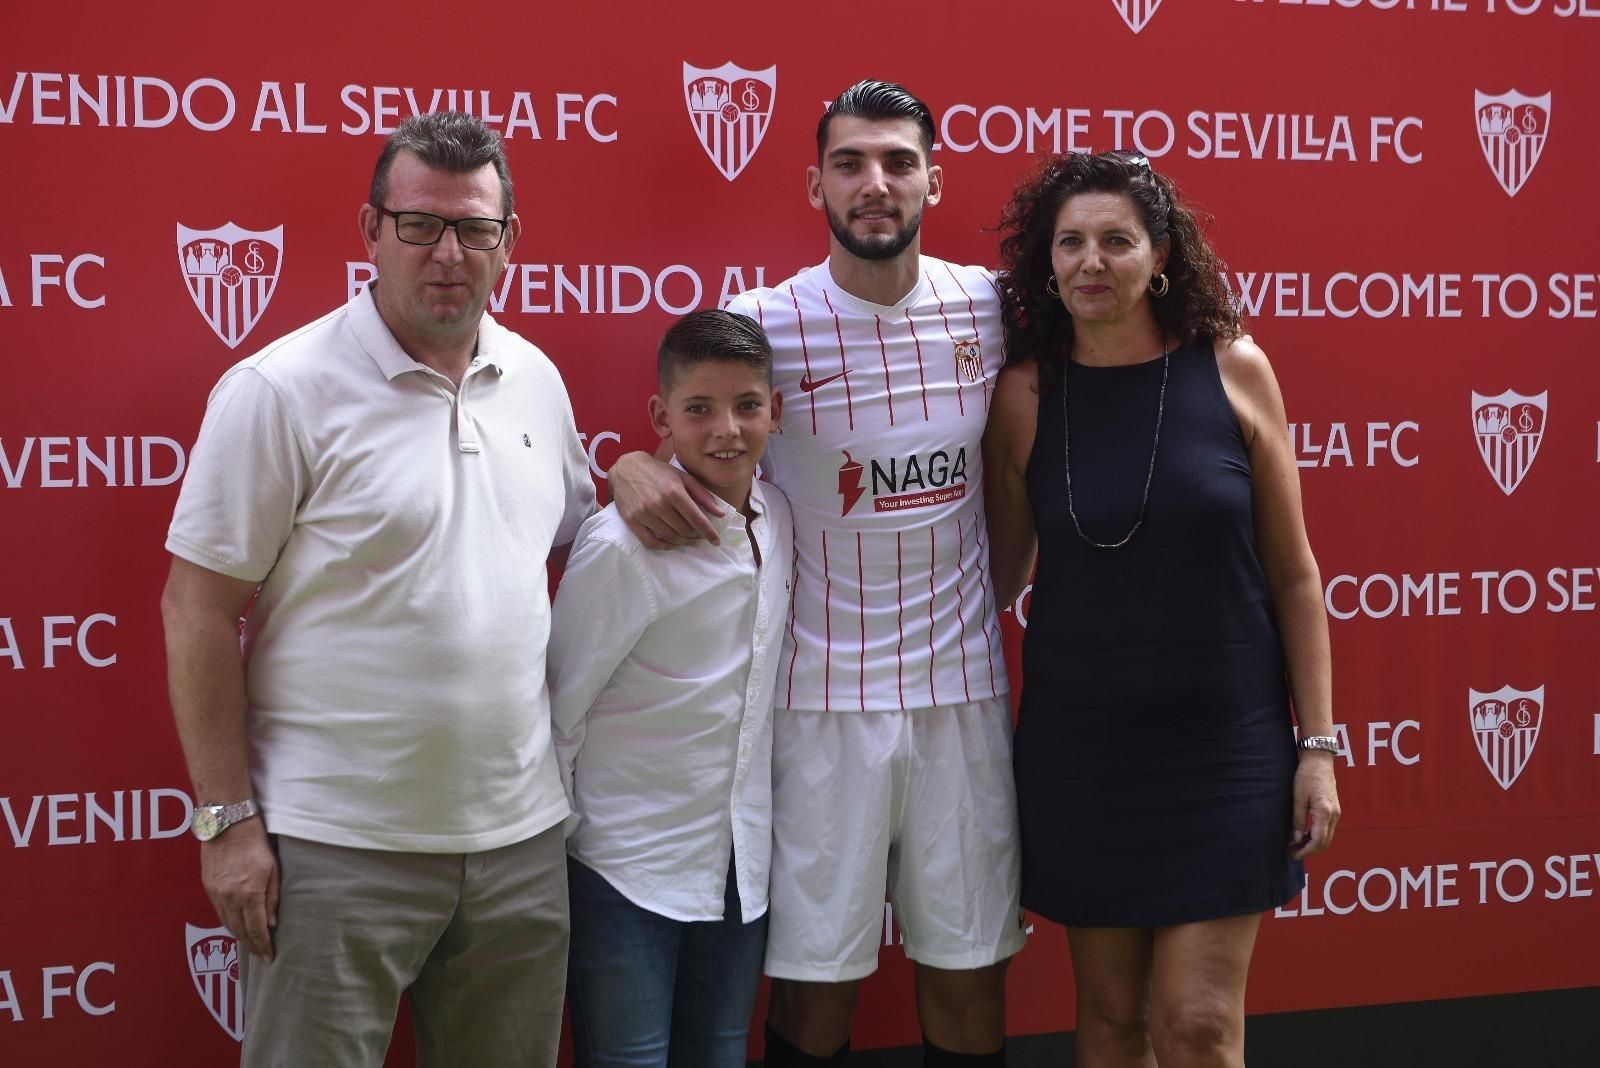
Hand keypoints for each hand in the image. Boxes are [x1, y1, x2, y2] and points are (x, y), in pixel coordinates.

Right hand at [200, 819, 279, 960]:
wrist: (228, 825)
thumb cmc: (257, 844)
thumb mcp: (273, 869)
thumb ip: (272, 898)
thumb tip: (272, 923)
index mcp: (249, 894)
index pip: (256, 929)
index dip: (263, 946)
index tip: (269, 958)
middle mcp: (229, 898)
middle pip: (239, 931)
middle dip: (251, 945)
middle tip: (261, 954)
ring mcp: (216, 893)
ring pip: (227, 924)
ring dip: (238, 936)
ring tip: (250, 943)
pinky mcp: (207, 887)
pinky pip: (219, 912)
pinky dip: (229, 922)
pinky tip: (237, 924)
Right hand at [608, 451, 723, 547]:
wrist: (627, 468)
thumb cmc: (659, 472)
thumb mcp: (683, 478)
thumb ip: (703, 496)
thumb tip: (720, 514)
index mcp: (674, 492)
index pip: (697, 519)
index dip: (709, 532)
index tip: (716, 541)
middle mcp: (659, 504)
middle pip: (684, 530)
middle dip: (697, 536)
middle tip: (701, 536)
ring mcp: (644, 514)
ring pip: (670, 537)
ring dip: (683, 542)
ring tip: (690, 540)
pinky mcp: (632, 521)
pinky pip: (651, 542)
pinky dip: (665, 546)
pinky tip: (673, 543)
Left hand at [1290, 752, 1339, 859]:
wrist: (1319, 761)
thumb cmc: (1307, 775)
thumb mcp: (1298, 797)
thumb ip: (1298, 820)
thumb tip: (1296, 839)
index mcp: (1325, 812)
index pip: (1318, 840)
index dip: (1306, 851)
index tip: (1294, 855)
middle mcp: (1334, 815)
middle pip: (1325, 842)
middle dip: (1310, 851)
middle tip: (1292, 853)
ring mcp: (1336, 813)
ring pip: (1327, 837)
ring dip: (1313, 845)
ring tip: (1296, 846)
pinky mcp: (1334, 810)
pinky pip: (1327, 829)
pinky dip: (1317, 836)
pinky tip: (1304, 836)